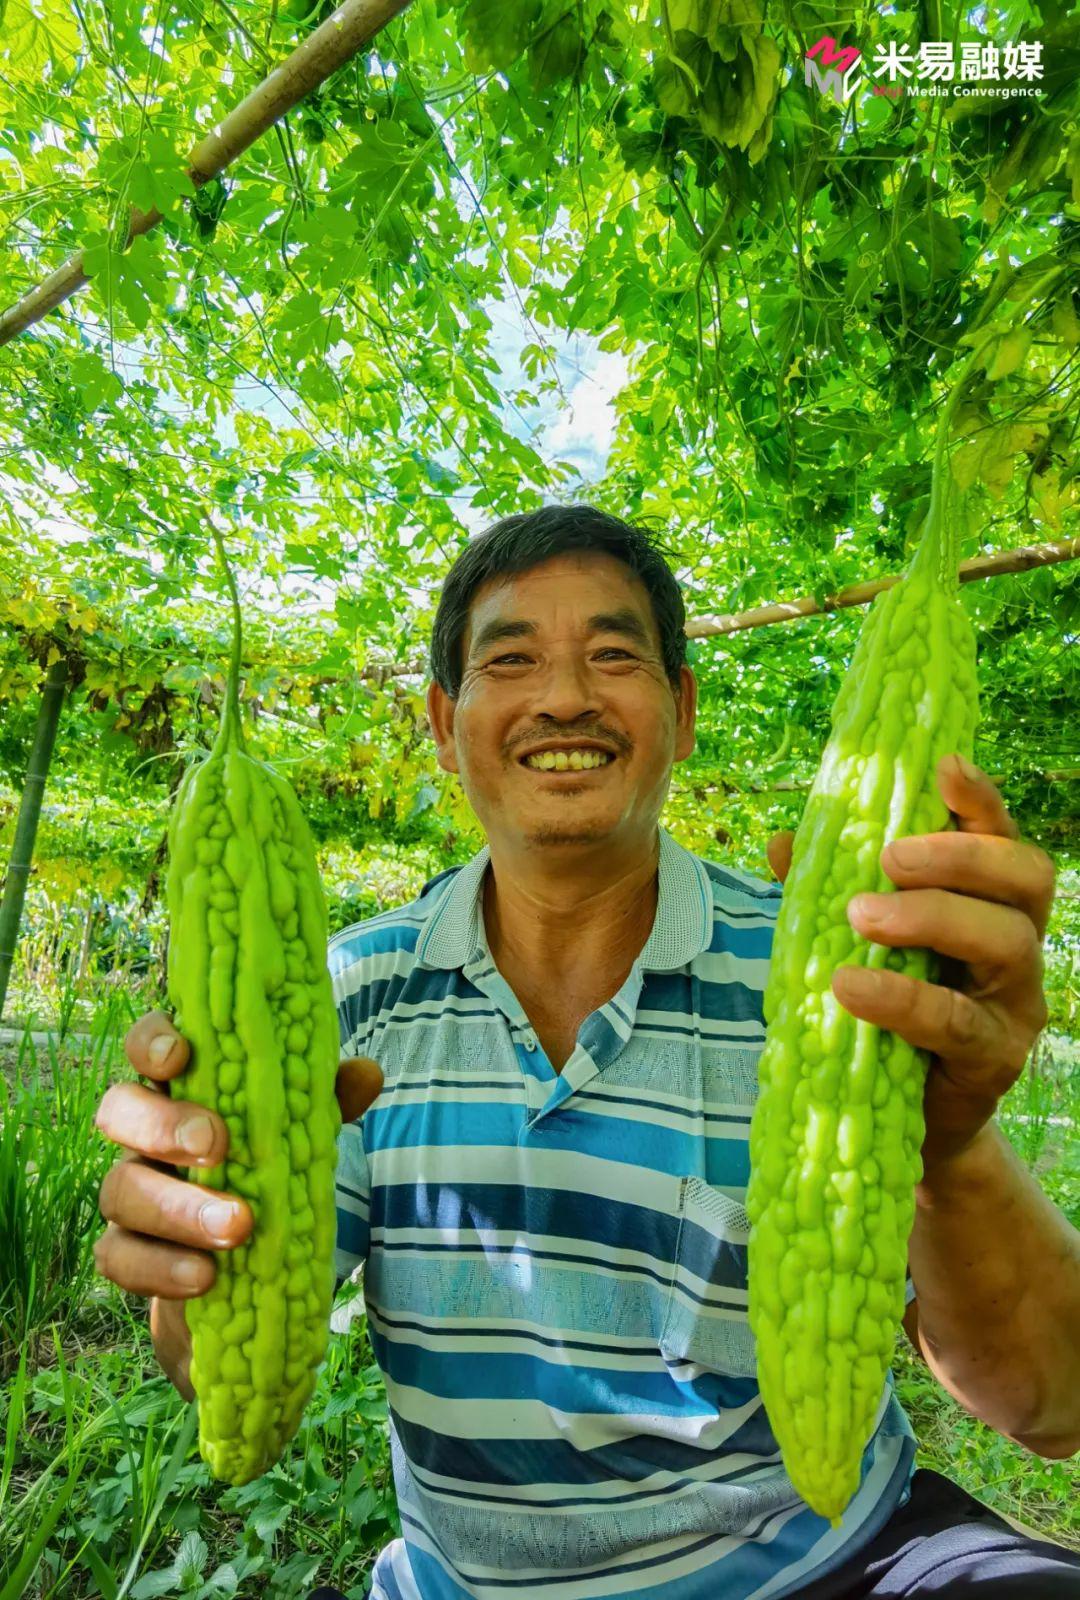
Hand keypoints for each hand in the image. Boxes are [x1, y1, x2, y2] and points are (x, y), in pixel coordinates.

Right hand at [93, 1009, 383, 1394]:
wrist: (247, 1273)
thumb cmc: (269, 1174)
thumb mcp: (301, 1134)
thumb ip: (327, 1102)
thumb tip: (366, 1074)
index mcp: (182, 1090)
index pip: (148, 1047)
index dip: (153, 1041)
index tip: (179, 1053)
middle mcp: (143, 1136)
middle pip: (117, 1110)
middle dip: (161, 1124)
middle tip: (216, 1144)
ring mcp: (129, 1194)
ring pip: (120, 1189)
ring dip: (178, 1208)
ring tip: (237, 1226)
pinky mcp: (127, 1254)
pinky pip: (119, 1258)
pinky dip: (160, 1267)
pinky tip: (205, 1276)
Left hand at [766, 753, 1053, 1173]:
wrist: (900, 1121)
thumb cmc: (883, 1013)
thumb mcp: (852, 944)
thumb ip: (825, 892)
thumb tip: (784, 841)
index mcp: (987, 902)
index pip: (1000, 837)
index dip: (979, 799)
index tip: (942, 765)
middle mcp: (1017, 943)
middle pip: (1024, 878)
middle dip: (959, 856)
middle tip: (887, 856)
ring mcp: (1015, 1002)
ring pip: (1006, 942)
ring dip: (933, 917)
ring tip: (860, 916)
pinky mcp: (995, 1059)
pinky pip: (957, 1022)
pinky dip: (902, 999)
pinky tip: (849, 987)